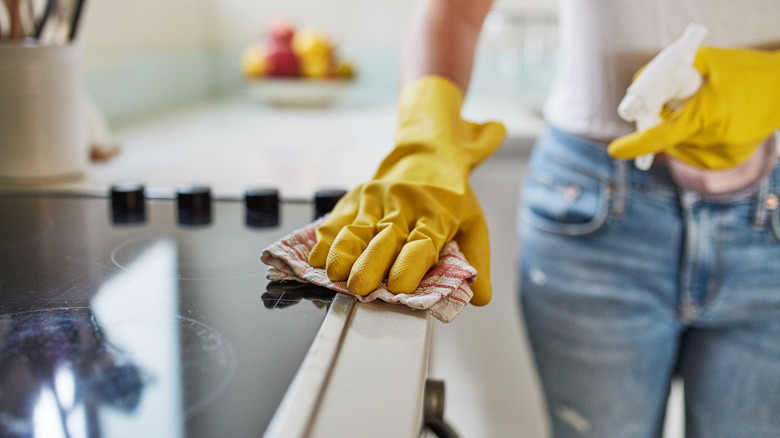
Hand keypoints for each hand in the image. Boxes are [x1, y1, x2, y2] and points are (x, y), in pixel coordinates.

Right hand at [308, 76, 505, 304]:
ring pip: (356, 229)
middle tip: (360, 288)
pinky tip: (317, 258)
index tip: (399, 287)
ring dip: (343, 253)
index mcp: (436, 215)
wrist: (427, 152)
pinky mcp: (356, 198)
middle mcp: (404, 206)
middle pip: (384, 238)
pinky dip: (325, 240)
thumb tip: (480, 298)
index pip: (422, 243)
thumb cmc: (450, 195)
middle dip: (370, 265)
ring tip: (335, 275)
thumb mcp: (473, 221)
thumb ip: (475, 260)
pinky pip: (337, 220)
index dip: (409, 265)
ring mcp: (377, 200)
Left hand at [608, 46, 779, 168]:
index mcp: (708, 115)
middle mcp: (714, 140)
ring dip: (677, 130)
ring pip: (677, 146)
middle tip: (669, 104)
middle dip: (660, 123)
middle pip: (667, 138)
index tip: (615, 150)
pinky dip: (690, 138)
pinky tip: (709, 122)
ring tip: (701, 108)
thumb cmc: (744, 70)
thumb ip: (668, 71)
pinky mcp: (725, 162)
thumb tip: (639, 83)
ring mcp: (721, 155)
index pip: (663, 135)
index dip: (636, 145)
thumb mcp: (706, 60)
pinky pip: (691, 151)